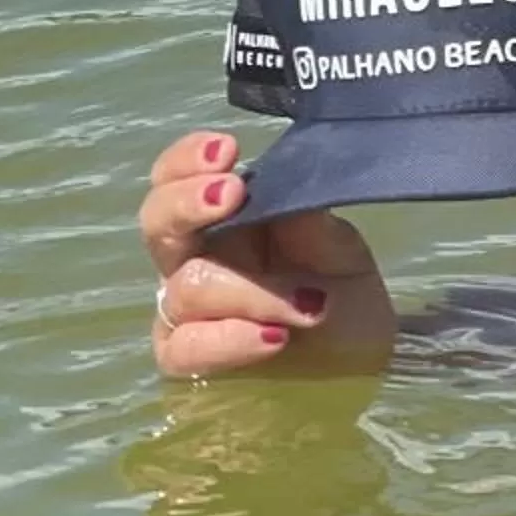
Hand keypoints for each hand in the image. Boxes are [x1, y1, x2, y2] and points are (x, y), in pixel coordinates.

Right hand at [139, 131, 396, 378]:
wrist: (360, 365)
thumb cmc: (343, 295)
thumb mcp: (338, 248)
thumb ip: (303, 218)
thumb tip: (273, 186)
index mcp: (226, 220)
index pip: (177, 178)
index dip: (186, 160)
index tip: (228, 150)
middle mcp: (194, 258)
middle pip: (156, 222)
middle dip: (187, 202)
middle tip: (233, 192)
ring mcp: (185, 313)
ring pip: (190, 286)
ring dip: (253, 290)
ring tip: (310, 305)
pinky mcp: (187, 362)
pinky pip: (187, 346)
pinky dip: (232, 338)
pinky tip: (274, 338)